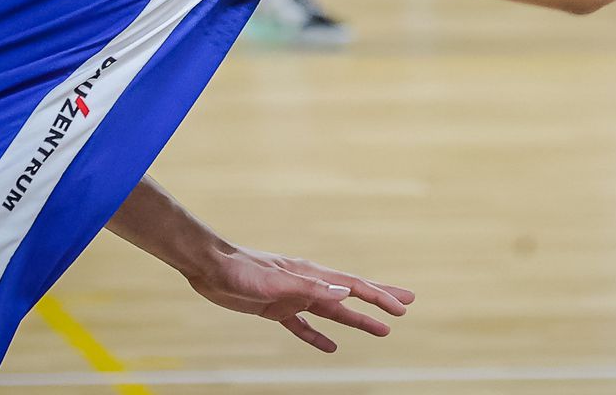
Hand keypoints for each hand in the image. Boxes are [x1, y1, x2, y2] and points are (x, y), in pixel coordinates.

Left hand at [186, 245, 414, 352]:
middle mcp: (309, 284)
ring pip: (333, 312)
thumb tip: (346, 292)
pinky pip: (304, 327)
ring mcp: (294, 297)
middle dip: (379, 301)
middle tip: (405, 307)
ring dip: (357, 321)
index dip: (380, 297)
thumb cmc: (242, 271)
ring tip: (380, 331)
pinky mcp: (276, 310)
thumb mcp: (276, 282)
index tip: (402, 307)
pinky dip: (319, 337)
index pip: (354, 286)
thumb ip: (311, 287)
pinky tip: (331, 348)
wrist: (211, 268)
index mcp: (313, 275)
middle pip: (351, 295)